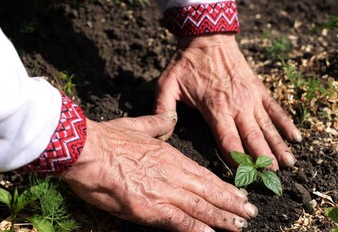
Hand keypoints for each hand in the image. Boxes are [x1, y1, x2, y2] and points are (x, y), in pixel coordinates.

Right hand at [62, 112, 257, 231]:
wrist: (87, 150)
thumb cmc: (108, 137)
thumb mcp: (137, 124)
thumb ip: (157, 122)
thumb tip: (171, 118)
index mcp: (169, 155)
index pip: (203, 174)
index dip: (222, 186)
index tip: (238, 193)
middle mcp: (172, 174)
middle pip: (208, 191)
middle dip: (230, 204)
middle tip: (250, 213)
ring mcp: (163, 191)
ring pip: (200, 207)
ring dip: (222, 218)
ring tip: (240, 225)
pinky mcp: (150, 208)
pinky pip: (180, 222)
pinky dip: (198, 229)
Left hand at [154, 34, 301, 169]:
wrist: (208, 37)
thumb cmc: (186, 62)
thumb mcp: (167, 83)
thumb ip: (162, 107)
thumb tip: (161, 130)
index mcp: (215, 108)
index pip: (228, 141)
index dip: (238, 161)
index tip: (245, 179)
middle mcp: (237, 106)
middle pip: (253, 138)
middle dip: (263, 160)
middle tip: (273, 179)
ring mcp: (251, 98)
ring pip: (267, 127)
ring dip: (278, 146)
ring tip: (290, 165)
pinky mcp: (259, 89)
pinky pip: (275, 109)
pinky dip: (286, 123)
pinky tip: (296, 138)